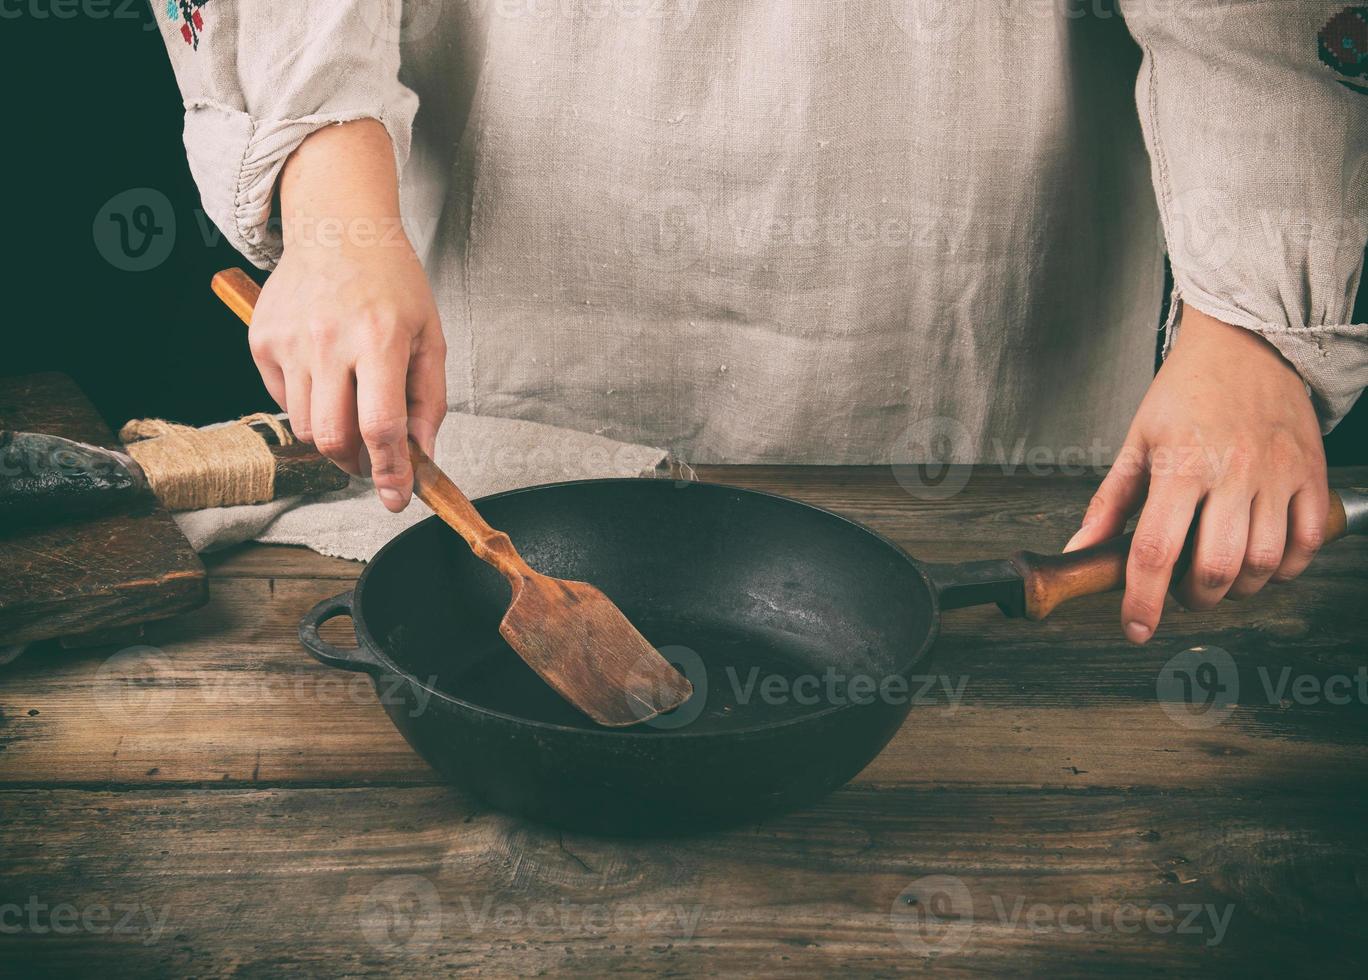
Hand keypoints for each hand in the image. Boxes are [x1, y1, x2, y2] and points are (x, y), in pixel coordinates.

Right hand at [247, 120, 445, 511]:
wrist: (338, 228)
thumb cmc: (391, 283)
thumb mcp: (429, 337)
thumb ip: (428, 401)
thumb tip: (421, 457)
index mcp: (380, 339)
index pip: (381, 427)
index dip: (390, 472)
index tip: (395, 498)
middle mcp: (329, 340)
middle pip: (334, 439)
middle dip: (356, 464)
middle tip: (373, 458)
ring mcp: (290, 341)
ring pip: (306, 428)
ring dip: (333, 436)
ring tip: (352, 406)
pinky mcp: (261, 340)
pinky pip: (284, 399)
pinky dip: (308, 404)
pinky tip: (326, 374)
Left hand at [1065, 306, 1327, 643]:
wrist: (1247, 345)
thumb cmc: (1187, 391)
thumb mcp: (1136, 442)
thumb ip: (1110, 503)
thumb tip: (1080, 549)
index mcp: (1179, 466)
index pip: (1155, 550)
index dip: (1143, 600)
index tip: (1136, 627)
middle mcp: (1231, 474)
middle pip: (1214, 568)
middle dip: (1192, 598)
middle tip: (1180, 592)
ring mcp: (1275, 476)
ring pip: (1262, 564)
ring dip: (1236, 588)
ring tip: (1217, 576)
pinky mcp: (1309, 476)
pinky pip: (1305, 544)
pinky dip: (1284, 568)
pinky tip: (1260, 560)